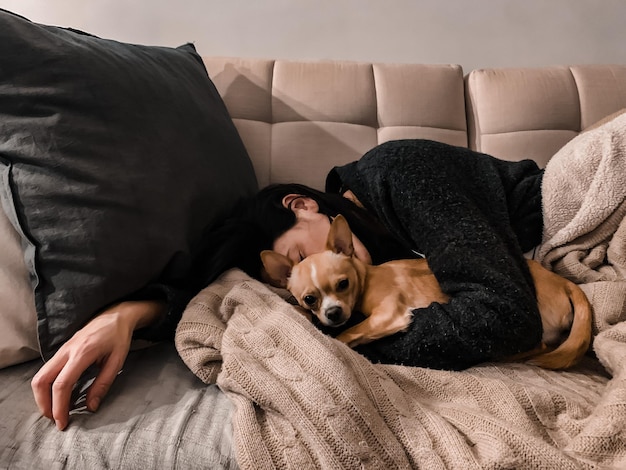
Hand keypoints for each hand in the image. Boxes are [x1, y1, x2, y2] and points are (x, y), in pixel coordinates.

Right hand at [31, 300, 164, 430]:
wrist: (116, 315)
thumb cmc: (118, 337)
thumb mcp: (117, 361)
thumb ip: (103, 384)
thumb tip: (91, 407)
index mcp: (82, 353)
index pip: (62, 384)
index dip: (59, 406)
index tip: (62, 422)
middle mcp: (67, 351)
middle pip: (42, 380)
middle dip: (44, 404)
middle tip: (56, 419)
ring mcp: (62, 349)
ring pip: (40, 375)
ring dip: (42, 396)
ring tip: (55, 410)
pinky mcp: (62, 350)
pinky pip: (47, 370)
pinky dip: (46, 386)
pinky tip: (58, 395)